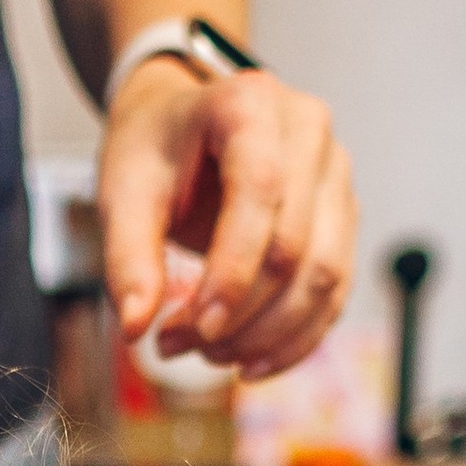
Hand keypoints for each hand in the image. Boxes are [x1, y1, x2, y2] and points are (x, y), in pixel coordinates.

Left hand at [97, 57, 354, 381]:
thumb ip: (127, 256)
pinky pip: (336, 291)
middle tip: (178, 344)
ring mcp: (334, 174)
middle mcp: (307, 131)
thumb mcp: (123, 192)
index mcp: (251, 104)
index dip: (233, 270)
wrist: (181, 127)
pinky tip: (250, 361)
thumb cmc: (154, 150)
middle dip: (240, 314)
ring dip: (269, 334)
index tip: (198, 327)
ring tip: (209, 354)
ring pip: (325, 275)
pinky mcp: (342, 217)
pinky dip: (296, 338)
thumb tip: (136, 326)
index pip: (261, 192)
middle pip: (295, 246)